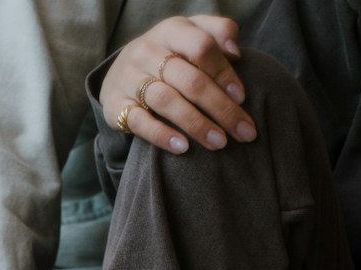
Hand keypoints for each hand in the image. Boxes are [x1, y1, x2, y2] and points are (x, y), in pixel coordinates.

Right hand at [100, 15, 255, 155]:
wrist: (119, 72)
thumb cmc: (167, 54)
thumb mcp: (190, 33)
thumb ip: (217, 32)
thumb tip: (236, 52)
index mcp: (172, 30)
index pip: (202, 47)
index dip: (224, 73)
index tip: (242, 98)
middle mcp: (149, 51)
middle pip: (190, 80)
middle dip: (220, 107)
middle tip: (242, 132)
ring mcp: (131, 79)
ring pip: (167, 101)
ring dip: (197, 124)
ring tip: (219, 143)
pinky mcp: (117, 106)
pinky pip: (141, 122)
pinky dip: (162, 135)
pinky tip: (183, 147)